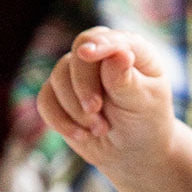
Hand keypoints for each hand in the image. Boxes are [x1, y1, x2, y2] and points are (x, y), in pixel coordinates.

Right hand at [36, 27, 176, 179]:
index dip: (96, 44)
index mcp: (129, 48)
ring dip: (76, 110)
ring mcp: (77, 72)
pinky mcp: (60, 94)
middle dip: (83, 86)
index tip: (86, 53)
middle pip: (77, 57)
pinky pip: (46, 100)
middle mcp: (100, 54)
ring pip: (58, 78)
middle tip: (95, 110)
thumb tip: (120, 54)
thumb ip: (127, 80)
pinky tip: (81, 135)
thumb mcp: (142, 103)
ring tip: (100, 130)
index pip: (106, 38)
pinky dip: (60, 120)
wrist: (133, 153)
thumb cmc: (145, 124)